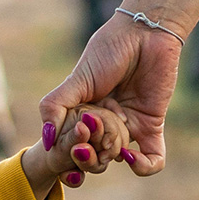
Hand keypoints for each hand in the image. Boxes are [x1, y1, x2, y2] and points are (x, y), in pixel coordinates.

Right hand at [40, 18, 179, 177]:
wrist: (146, 33)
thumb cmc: (109, 50)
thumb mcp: (76, 79)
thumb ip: (55, 107)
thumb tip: (47, 141)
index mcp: (81, 114)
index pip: (70, 145)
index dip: (68, 153)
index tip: (70, 144)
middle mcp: (103, 123)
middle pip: (92, 157)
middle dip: (87, 156)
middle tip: (88, 141)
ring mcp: (128, 126)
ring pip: (116, 159)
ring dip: (110, 156)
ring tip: (110, 143)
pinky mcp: (152, 125)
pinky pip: (152, 159)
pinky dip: (143, 166)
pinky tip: (131, 155)